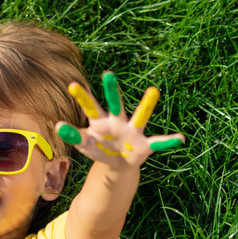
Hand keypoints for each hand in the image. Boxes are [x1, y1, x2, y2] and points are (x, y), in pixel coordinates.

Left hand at [56, 72, 185, 167]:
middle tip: (107, 74)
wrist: (116, 165)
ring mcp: (132, 132)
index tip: (72, 84)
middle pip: (115, 103)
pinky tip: (180, 138)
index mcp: (101, 121)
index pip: (90, 107)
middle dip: (111, 90)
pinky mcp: (144, 145)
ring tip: (153, 90)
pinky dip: (168, 142)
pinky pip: (158, 143)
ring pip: (140, 115)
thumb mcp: (84, 144)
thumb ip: (73, 135)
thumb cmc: (98, 148)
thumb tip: (57, 125)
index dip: (82, 97)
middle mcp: (118, 121)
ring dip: (146, 104)